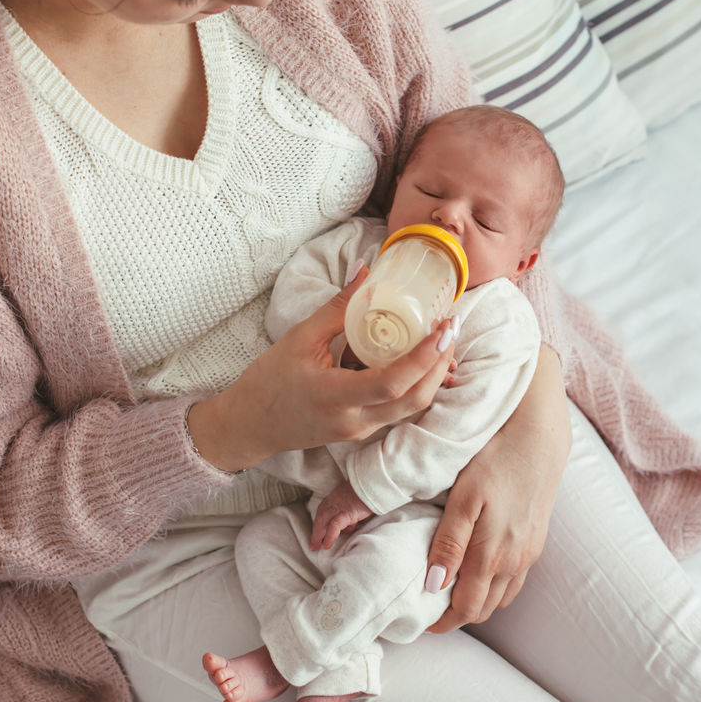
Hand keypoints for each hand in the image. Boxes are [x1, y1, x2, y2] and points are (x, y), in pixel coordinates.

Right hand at [187, 267, 458, 471]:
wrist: (249, 426)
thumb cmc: (268, 381)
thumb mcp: (300, 338)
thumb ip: (338, 307)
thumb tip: (366, 270)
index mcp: (336, 397)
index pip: (394, 382)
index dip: (425, 356)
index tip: (443, 327)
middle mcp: (355, 421)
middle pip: (415, 399)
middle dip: (440, 364)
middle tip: (450, 328)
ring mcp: (360, 431)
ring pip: (412, 408)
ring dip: (433, 376)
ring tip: (441, 341)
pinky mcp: (361, 431)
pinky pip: (399, 410)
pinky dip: (416, 385)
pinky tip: (419, 360)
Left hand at [311, 482, 374, 549]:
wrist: (370, 485)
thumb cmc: (364, 494)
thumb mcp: (352, 502)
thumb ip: (348, 513)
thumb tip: (349, 526)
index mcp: (332, 499)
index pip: (322, 514)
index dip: (319, 526)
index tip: (317, 536)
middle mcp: (331, 503)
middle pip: (320, 519)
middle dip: (316, 532)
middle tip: (314, 545)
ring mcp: (337, 508)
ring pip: (322, 523)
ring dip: (318, 536)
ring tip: (317, 547)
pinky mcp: (345, 514)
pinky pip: (334, 527)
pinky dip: (329, 536)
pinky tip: (327, 545)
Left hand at [425, 348, 568, 630]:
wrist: (539, 436)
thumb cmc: (495, 461)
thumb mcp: (464, 499)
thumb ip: (449, 544)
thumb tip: (433, 586)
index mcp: (493, 556)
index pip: (467, 609)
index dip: (444, 622)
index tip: (421, 621)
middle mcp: (515, 561)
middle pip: (485, 608)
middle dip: (459, 615)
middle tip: (431, 609)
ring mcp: (530, 552)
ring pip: (502, 596)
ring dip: (478, 602)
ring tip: (452, 592)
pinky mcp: (538, 539)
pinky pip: (516, 579)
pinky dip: (496, 587)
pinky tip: (481, 570)